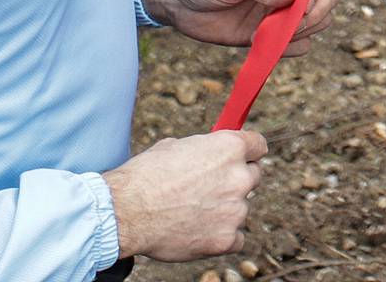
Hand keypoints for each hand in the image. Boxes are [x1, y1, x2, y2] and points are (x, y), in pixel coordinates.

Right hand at [103, 129, 265, 259]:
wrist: (127, 211)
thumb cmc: (148, 174)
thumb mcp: (179, 146)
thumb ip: (206, 150)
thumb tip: (213, 154)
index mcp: (229, 148)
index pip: (258, 145)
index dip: (249, 151)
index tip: (244, 157)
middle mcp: (239, 177)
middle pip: (254, 176)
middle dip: (237, 180)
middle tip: (213, 188)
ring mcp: (235, 210)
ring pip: (241, 208)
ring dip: (226, 209)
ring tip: (195, 212)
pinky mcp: (226, 240)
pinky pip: (237, 238)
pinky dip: (222, 236)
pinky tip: (201, 231)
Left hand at [140, 0, 338, 49]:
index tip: (297, 4)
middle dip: (314, 11)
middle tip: (287, 25)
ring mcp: (284, 4)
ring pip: (320, 18)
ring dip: (302, 31)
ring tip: (269, 34)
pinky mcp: (275, 29)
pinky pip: (301, 43)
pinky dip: (291, 48)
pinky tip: (265, 44)